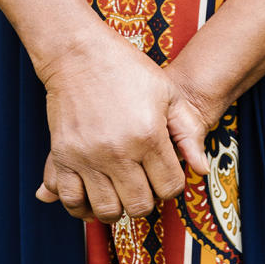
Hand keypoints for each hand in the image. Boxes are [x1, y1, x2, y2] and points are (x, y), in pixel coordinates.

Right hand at [35, 29, 208, 223]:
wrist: (78, 52)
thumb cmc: (125, 67)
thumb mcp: (167, 92)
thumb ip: (187, 132)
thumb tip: (201, 169)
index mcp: (148, 135)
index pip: (170, 187)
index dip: (171, 184)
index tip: (163, 172)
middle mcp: (118, 151)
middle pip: (140, 206)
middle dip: (146, 197)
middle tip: (142, 181)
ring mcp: (88, 157)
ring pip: (108, 211)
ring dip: (118, 206)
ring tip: (119, 189)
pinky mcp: (63, 156)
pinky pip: (72, 201)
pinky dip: (83, 207)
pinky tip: (92, 195)